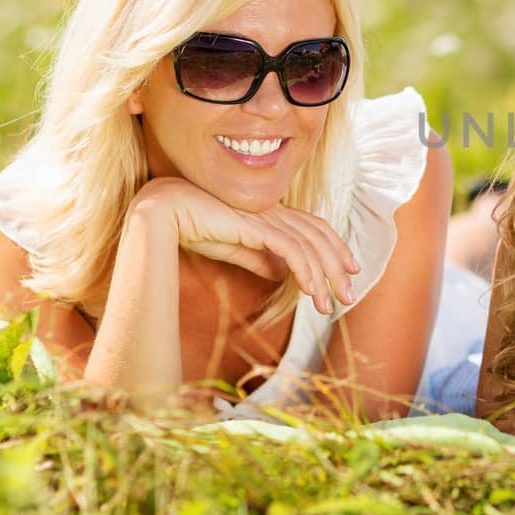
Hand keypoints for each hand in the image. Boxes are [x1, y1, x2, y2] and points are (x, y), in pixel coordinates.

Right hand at [131, 178, 358, 315]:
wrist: (165, 212)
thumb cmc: (194, 226)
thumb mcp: (234, 248)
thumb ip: (258, 259)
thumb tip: (280, 274)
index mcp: (270, 212)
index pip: (313, 228)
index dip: (335, 247)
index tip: (349, 270)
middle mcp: (274, 211)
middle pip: (319, 237)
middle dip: (338, 267)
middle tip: (350, 294)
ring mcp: (267, 215)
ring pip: (310, 246)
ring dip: (324, 277)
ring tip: (330, 304)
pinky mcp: (258, 225)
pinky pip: (292, 250)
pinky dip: (306, 271)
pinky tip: (312, 291)